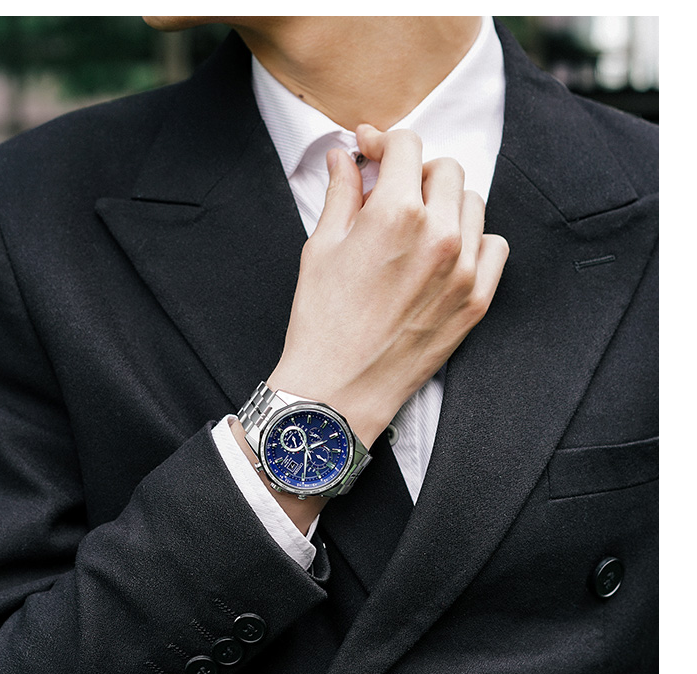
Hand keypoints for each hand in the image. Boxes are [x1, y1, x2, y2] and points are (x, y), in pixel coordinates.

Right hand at [267, 124, 508, 448]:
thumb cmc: (321, 321)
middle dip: (415, 172)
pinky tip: (444, 253)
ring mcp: (464, 270)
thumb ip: (341, 194)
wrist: (338, 389)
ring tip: (416, 226)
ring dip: (445, 204)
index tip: (370, 152)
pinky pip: (494, 247)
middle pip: (445, 170)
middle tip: (390, 193)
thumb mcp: (321, 248)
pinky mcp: (476, 302)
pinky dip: (473, 241)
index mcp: (396, 213)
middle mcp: (439, 235)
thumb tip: (345, 158)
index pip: (407, 146)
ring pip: (472, 205)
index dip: (384, 142)